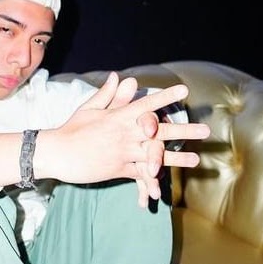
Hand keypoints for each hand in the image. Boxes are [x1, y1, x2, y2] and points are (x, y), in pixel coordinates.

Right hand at [35, 72, 210, 204]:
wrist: (57, 153)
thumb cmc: (72, 128)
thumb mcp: (89, 108)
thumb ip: (108, 94)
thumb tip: (119, 76)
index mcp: (118, 116)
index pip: (146, 104)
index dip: (166, 97)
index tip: (183, 91)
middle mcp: (125, 134)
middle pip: (159, 131)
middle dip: (183, 129)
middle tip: (205, 130)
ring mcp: (123, 152)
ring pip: (155, 155)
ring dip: (177, 157)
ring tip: (196, 159)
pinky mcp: (117, 169)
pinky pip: (139, 175)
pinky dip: (150, 182)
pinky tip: (164, 187)